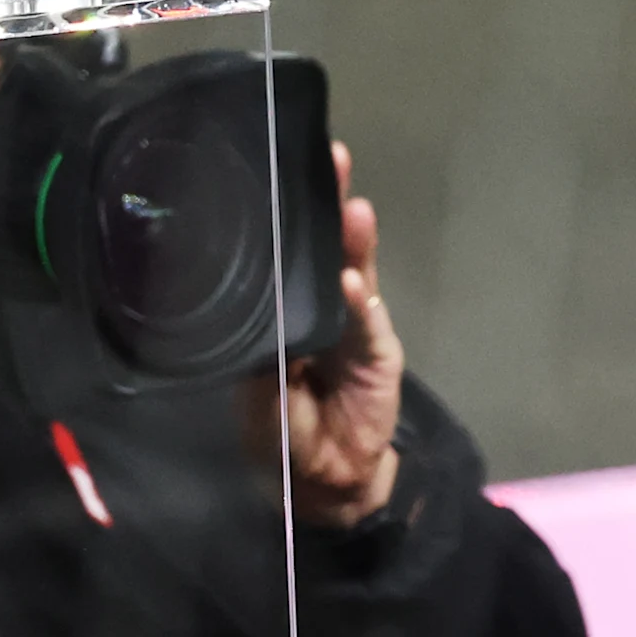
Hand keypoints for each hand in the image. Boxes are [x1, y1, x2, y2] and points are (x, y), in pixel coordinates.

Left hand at [286, 141, 405, 530]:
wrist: (330, 477)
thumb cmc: (284, 433)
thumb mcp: (258, 391)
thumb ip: (262, 352)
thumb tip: (258, 306)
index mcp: (284, 313)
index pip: (285, 255)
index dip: (287, 216)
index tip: (280, 171)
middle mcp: (319, 308)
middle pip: (325, 249)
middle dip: (327, 204)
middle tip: (330, 158)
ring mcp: (353, 326)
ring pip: (353, 273)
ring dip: (353, 241)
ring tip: (353, 208)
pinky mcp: (378, 351)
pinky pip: (367, 324)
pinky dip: (360, 304)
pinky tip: (355, 281)